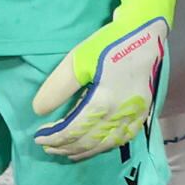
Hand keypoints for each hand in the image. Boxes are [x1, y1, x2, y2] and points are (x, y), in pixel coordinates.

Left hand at [31, 0, 176, 159]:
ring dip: (84, 151)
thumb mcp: (78, 60)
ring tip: (67, 152)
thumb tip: (39, 111)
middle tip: (48, 147)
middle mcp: (120, 114)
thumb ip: (57, 88)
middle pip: (89, 141)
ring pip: (106, 144)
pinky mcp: (143, 110)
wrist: (146, 32)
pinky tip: (98, 145)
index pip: (73, 131)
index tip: (38, 137)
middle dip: (65, 147)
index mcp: (103, 103)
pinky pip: (124, 137)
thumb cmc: (110, 43)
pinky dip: (107, 146)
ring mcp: (134, 114)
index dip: (54, 138)